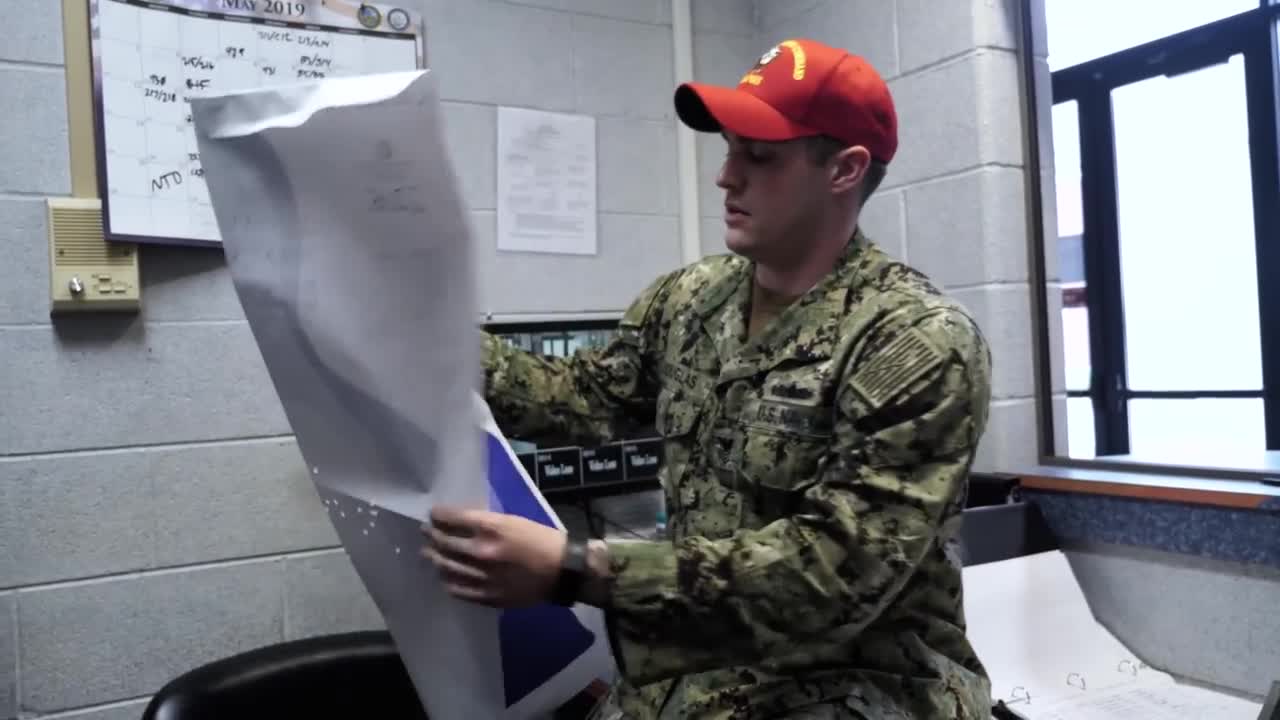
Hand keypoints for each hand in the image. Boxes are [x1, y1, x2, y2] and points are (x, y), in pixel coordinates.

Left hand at [422, 506, 565, 607]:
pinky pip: (458, 589)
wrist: (562, 570)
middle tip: (425, 532)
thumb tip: (462, 523)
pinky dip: (447, 581)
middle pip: (444, 542)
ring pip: (446, 566)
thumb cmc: (542, 539)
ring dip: (434, 558)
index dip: (438, 515)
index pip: (452, 518)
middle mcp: (482, 551)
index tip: (433, 514)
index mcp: (492, 528)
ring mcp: (482, 576)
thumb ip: (487, 523)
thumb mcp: (514, 521)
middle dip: (432, 535)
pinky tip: (444, 577)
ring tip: (428, 553)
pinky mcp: (487, 596)